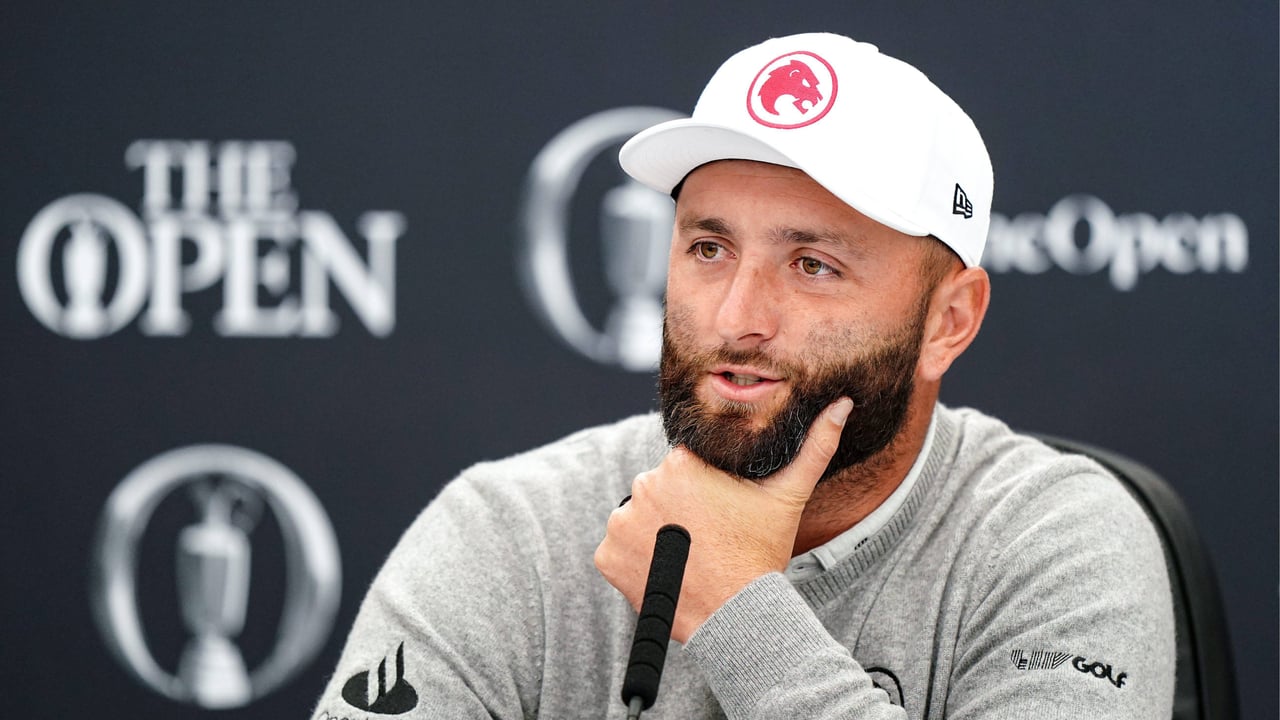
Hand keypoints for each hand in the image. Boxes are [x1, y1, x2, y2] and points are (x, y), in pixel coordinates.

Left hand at [594, 398, 852, 642]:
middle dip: (678, 508)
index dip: (702, 487)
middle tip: (706, 535)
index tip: (717, 510)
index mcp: (682, 462)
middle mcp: (645, 484)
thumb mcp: (788, 495)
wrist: (735, 616)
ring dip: (653, 531)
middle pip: (659, 490)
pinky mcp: (606, 555)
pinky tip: (665, 569)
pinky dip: (633, 558)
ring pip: (637, 517)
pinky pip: (617, 548)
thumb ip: (815, 446)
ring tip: (687, 553)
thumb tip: (843, 405)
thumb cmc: (761, 553)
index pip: (684, 464)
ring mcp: (622, 520)